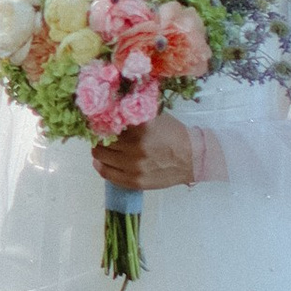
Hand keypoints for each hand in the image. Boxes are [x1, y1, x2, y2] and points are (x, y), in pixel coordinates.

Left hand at [89, 116, 206, 191]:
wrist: (192, 159)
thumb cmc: (173, 135)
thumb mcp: (155, 117)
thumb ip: (133, 113)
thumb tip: (108, 108)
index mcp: (140, 127)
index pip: (107, 122)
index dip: (100, 121)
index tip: (99, 120)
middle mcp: (135, 147)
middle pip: (101, 140)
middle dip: (100, 135)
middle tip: (102, 134)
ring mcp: (133, 166)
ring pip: (100, 156)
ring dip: (100, 150)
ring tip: (104, 147)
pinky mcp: (134, 181)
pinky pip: (107, 174)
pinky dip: (100, 166)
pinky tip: (101, 161)